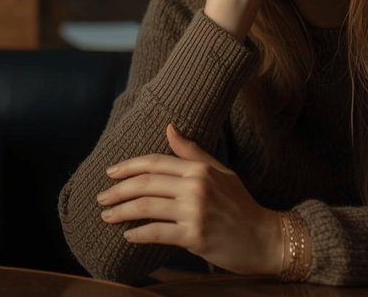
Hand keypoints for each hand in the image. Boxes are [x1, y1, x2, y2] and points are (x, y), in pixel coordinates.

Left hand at [97, 124, 282, 275]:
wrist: (266, 239)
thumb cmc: (241, 206)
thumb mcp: (220, 173)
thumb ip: (192, 153)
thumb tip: (169, 127)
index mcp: (200, 169)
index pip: (154, 162)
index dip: (128, 166)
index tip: (110, 172)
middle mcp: (196, 187)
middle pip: (145, 183)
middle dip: (117, 190)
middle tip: (101, 198)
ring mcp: (195, 211)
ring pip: (146, 207)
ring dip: (121, 212)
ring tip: (108, 216)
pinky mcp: (195, 236)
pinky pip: (156, 232)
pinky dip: (138, 234)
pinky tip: (128, 236)